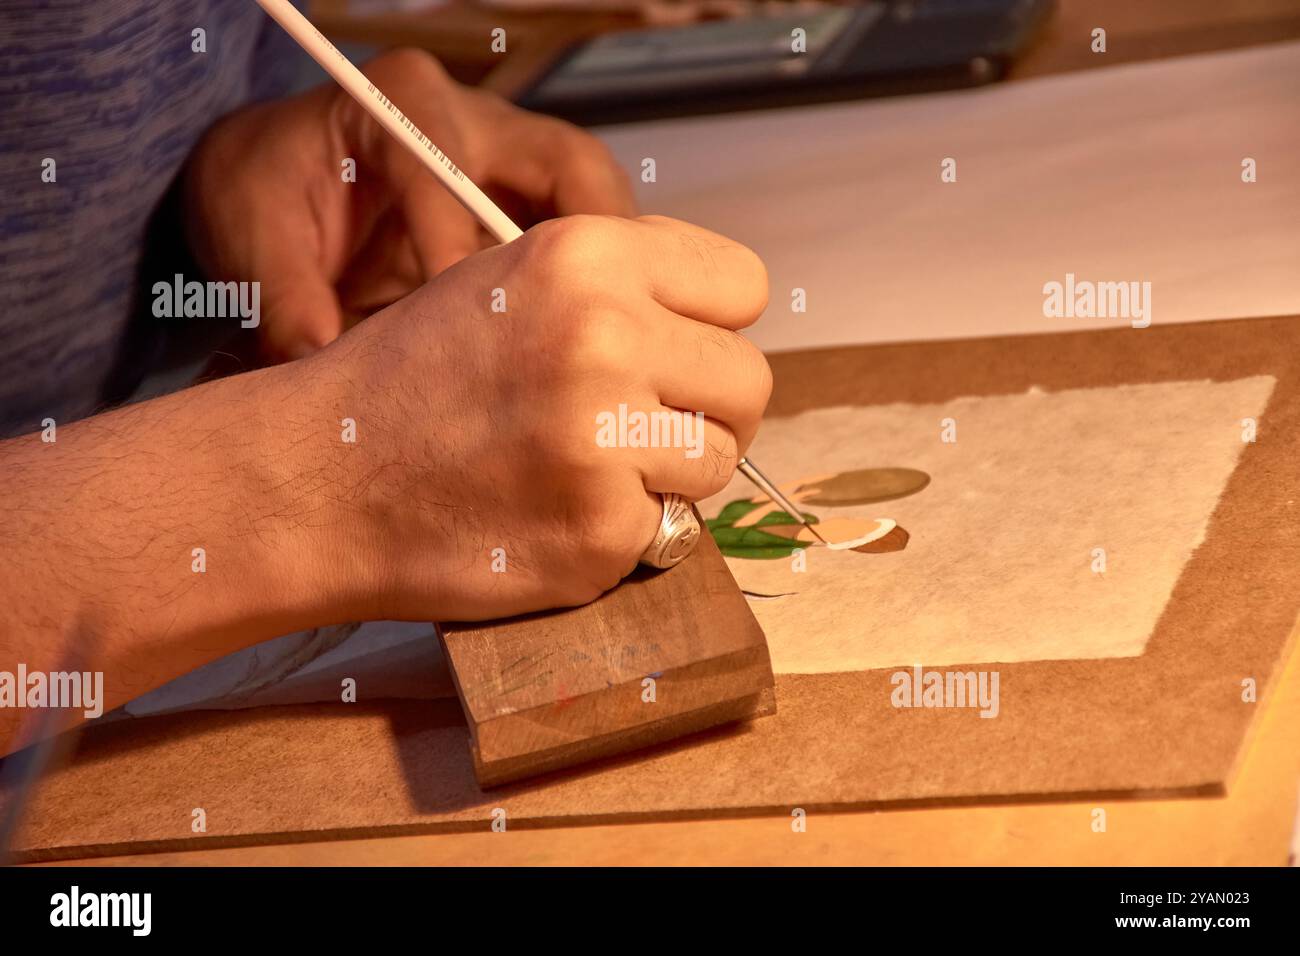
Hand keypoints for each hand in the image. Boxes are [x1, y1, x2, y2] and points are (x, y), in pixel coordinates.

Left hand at [183, 48, 635, 361]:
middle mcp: (472, 118)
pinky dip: (590, 285)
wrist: (270, 182)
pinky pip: (580, 236)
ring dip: (608, 271)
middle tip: (596, 326)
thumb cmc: (262, 194)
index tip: (463, 337)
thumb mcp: (249, 240)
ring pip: (594, 201)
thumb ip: (285, 302)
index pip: (457, 183)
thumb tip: (323, 366)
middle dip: (597, 246)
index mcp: (400, 103)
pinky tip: (577, 343)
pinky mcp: (523, 203)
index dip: (462, 263)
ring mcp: (510, 159)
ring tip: (603, 344)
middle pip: (573, 168)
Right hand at [302, 215, 770, 619]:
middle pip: (748, 381)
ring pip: (719, 460)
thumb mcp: (509, 278)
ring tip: (585, 468)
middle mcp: (603, 337)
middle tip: (639, 426)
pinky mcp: (598, 530)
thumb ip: (620, 284)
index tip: (678, 353)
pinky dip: (623, 531)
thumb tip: (716, 319)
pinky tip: (554, 513)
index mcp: (586, 257)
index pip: (743, 285)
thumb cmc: (410, 381)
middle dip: (704, 409)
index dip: (712, 325)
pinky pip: (669, 530)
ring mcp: (602, 439)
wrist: (319, 480)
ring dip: (668, 474)